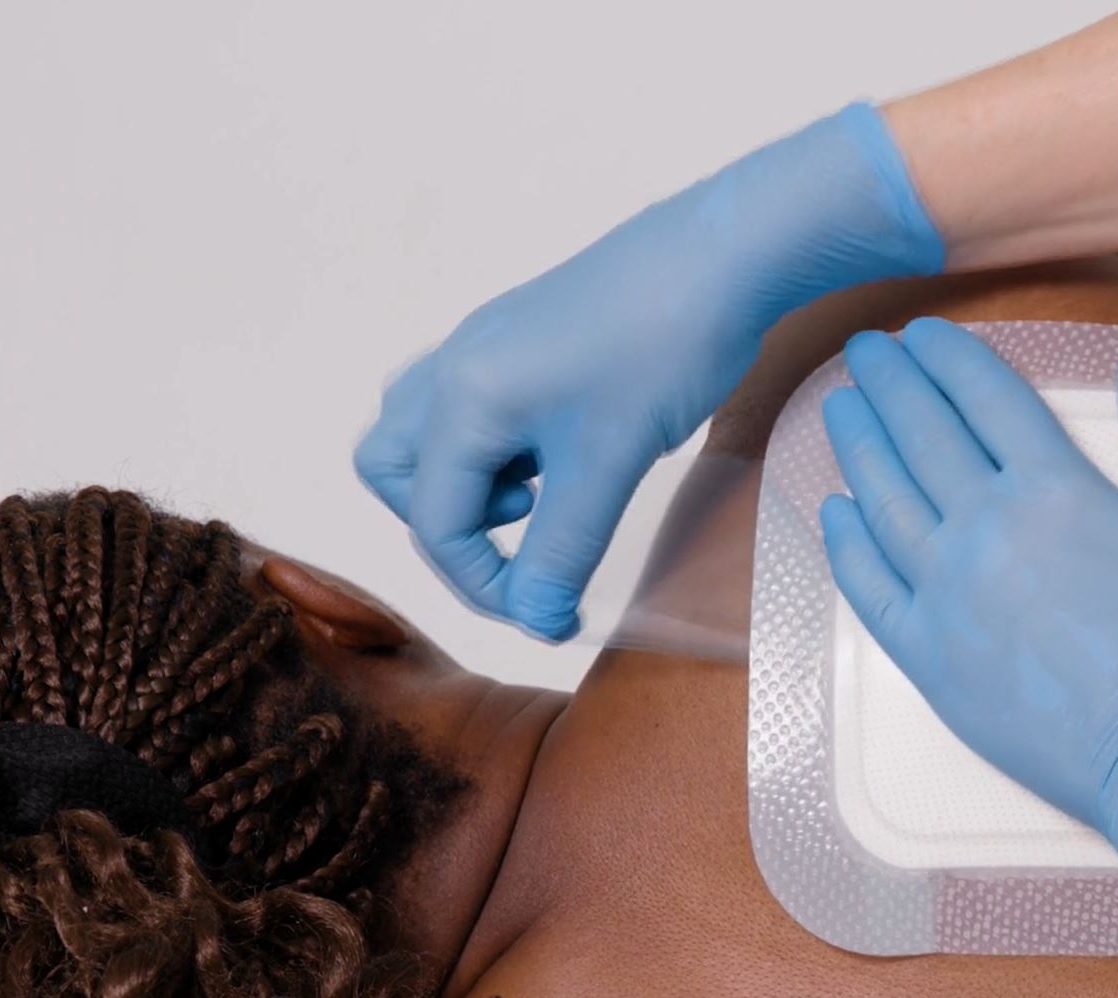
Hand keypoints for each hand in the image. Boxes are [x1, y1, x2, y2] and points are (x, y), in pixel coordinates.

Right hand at [356, 103, 943, 639]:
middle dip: (452, 530)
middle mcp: (456, 367)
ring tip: (547, 499)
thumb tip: (535, 621)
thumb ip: (563, 550)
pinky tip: (566, 459)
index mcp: (463, 398)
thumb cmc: (665, 348)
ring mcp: (486, 349)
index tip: (549, 617)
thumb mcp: (610, 464)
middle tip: (531, 545)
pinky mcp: (522, 342)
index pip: (435, 522)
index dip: (485, 584)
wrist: (722, 258)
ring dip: (470, 489)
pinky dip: (500, 453)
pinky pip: (475, 410)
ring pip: (429, 438)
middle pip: (395, 474)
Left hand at [820, 320, 1117, 929]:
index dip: (949, 358)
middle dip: (890, 384)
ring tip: (842, 406)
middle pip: (922, 437)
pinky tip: (836, 509)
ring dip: (859, 444)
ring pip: (883, 501)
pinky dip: (845, 542)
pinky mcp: (931, 662)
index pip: (986, 399)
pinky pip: (869, 589)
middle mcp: (987, 533)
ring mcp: (949, 599)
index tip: (921, 334)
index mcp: (1056, 491)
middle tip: (864, 350)